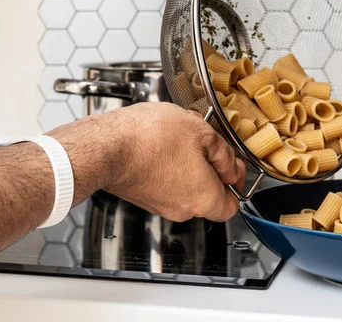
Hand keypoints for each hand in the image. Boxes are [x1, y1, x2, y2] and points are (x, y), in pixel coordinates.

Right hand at [49, 102, 244, 222]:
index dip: (235, 182)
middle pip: (207, 194)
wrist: (106, 146)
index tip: (231, 164)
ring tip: (178, 139)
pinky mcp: (143, 196)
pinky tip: (160, 144)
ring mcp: (160, 205)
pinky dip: (166, 167)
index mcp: (204, 199)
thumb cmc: (150, 139)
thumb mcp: (201, 132)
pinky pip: (165, 183)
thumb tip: (232, 166)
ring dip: (186, 165)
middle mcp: (182, 209)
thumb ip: (225, 154)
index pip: (232, 206)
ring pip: (185, 186)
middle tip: (203, 143)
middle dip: (209, 168)